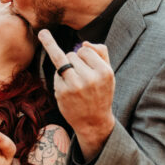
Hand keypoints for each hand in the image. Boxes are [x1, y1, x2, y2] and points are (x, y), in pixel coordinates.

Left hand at [38, 30, 115, 160]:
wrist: (93, 121)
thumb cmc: (100, 93)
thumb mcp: (108, 73)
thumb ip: (101, 52)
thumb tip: (83, 42)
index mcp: (104, 72)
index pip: (85, 50)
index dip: (84, 56)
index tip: (87, 65)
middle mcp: (90, 78)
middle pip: (72, 54)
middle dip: (75, 62)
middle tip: (81, 77)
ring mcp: (74, 86)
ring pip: (62, 60)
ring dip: (66, 67)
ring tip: (73, 79)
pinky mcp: (61, 92)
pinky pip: (57, 74)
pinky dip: (60, 78)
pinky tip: (66, 86)